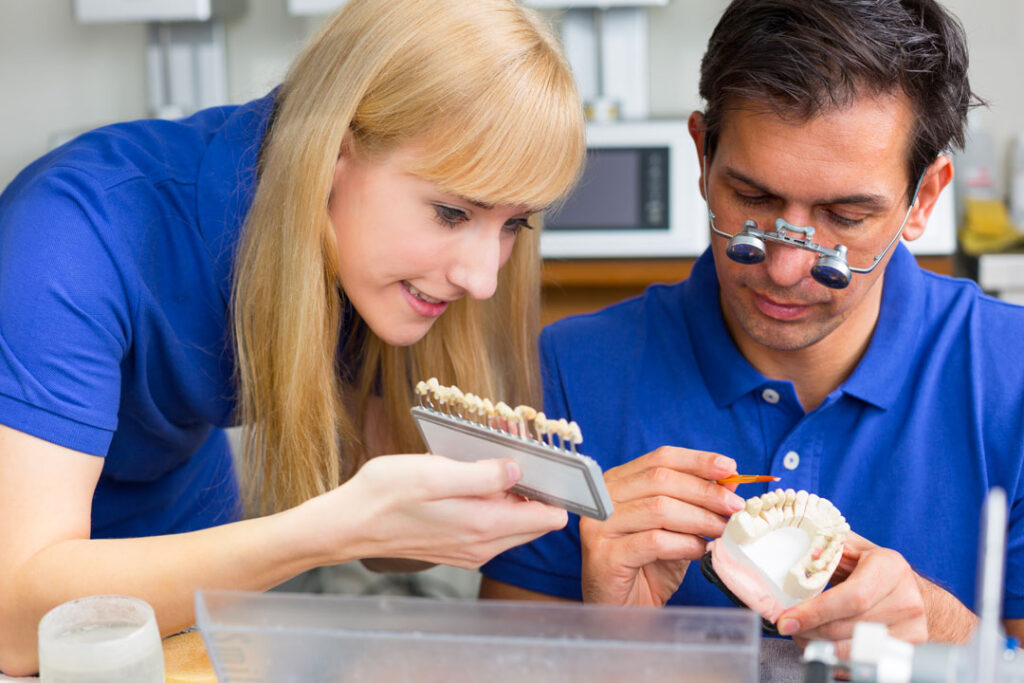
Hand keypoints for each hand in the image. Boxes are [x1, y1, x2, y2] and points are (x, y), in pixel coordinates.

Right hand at [319, 454, 567, 568]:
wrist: (347, 525)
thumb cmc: (385, 496)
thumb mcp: (435, 473)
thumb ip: (482, 475)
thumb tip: (517, 469)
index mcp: (484, 527)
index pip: (549, 517)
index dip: (555, 488)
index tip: (549, 462)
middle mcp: (483, 546)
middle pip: (534, 518)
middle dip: (532, 484)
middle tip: (515, 449)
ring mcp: (471, 549)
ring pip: (512, 520)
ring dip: (508, 490)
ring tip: (489, 457)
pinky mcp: (457, 546)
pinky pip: (489, 523)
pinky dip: (488, 500)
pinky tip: (469, 476)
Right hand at [579, 446, 744, 605]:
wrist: (623, 612)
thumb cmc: (648, 568)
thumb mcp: (676, 529)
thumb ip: (696, 502)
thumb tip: (729, 480)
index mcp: (617, 482)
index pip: (660, 458)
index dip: (697, 461)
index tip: (729, 467)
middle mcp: (603, 498)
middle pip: (661, 480)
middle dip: (705, 492)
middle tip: (735, 506)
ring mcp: (600, 526)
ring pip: (659, 508)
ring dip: (700, 519)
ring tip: (722, 531)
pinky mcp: (605, 555)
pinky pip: (654, 541)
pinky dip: (685, 544)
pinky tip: (700, 551)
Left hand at [778, 531, 973, 656]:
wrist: (914, 592)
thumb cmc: (875, 569)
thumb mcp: (854, 549)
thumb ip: (828, 548)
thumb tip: (798, 553)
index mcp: (890, 567)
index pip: (852, 596)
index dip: (817, 611)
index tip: (788, 619)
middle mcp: (906, 599)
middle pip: (851, 626)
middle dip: (812, 630)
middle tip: (789, 627)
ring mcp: (912, 626)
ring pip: (856, 646)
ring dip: (821, 645)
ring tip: (803, 636)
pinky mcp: (910, 648)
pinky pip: (867, 660)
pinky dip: (839, 657)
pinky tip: (823, 647)